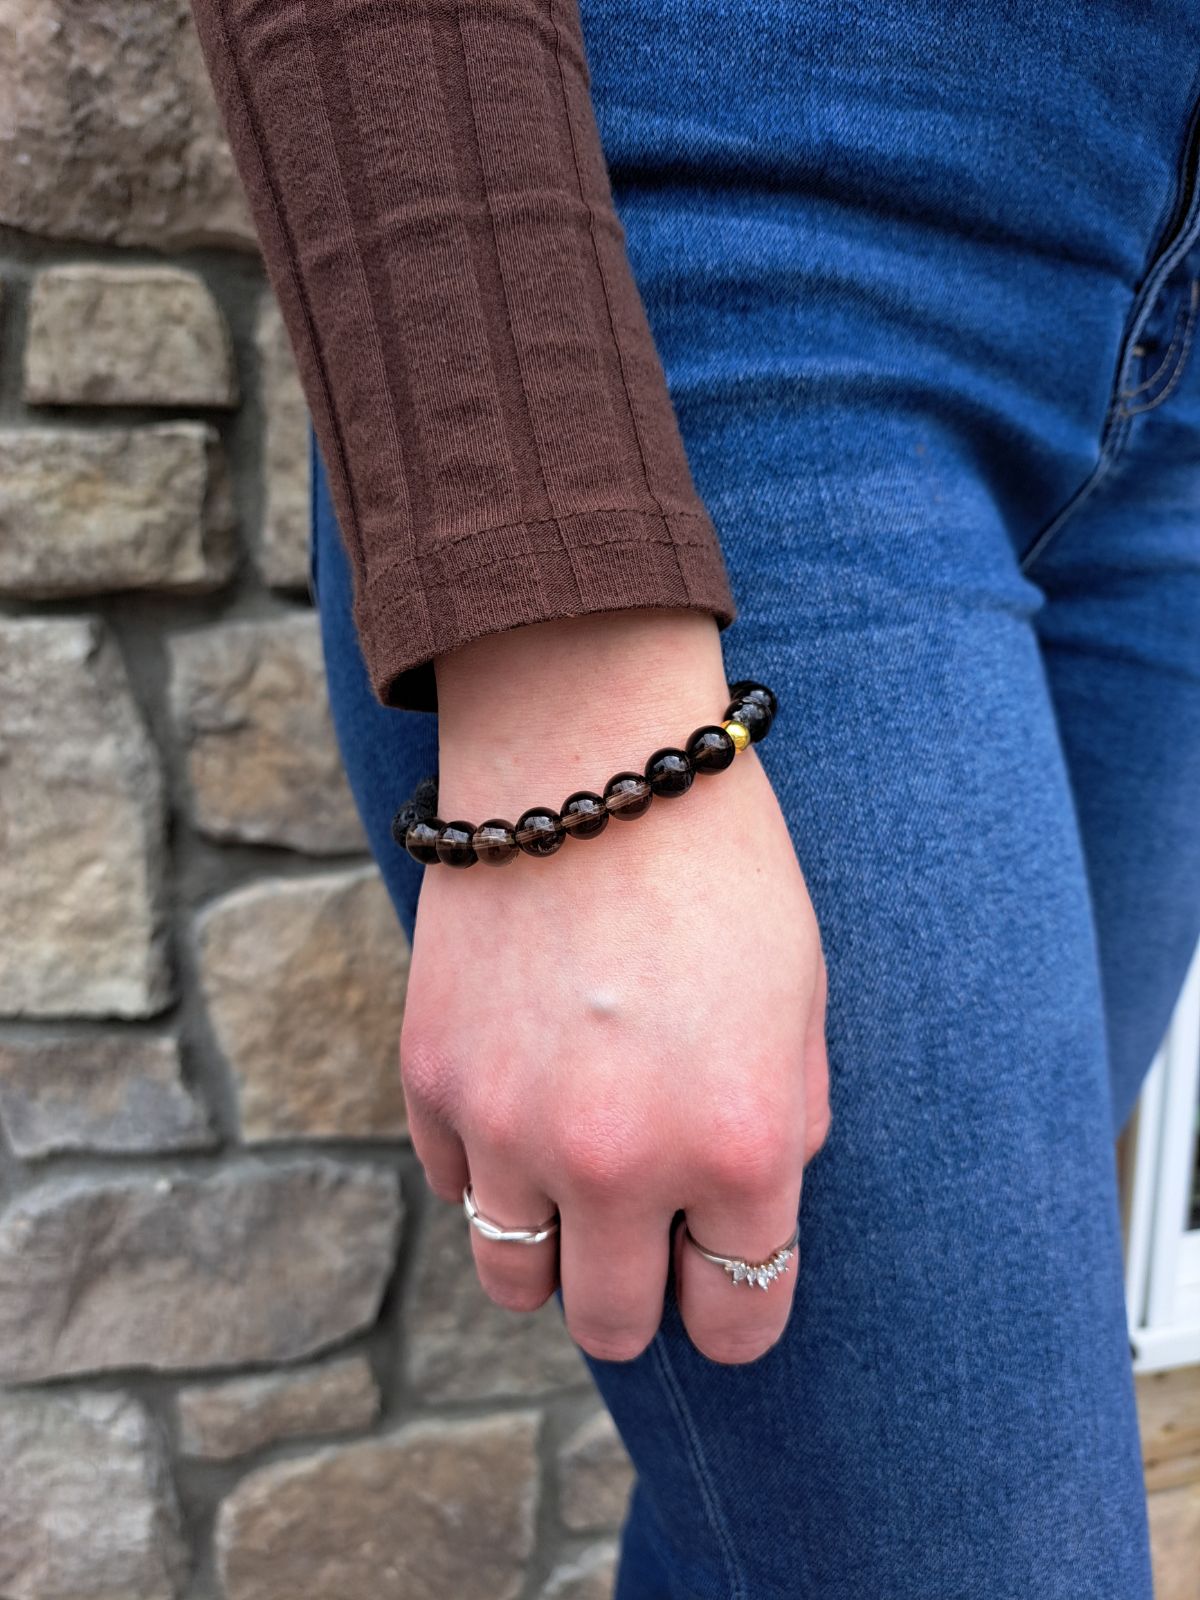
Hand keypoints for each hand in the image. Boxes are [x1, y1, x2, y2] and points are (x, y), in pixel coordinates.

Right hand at [399, 609, 829, 1363]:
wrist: (587, 753)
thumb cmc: (719, 867)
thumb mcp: (801, 1000)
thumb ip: (783, 1128)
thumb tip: (738, 1216)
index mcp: (739, 1148)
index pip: (741, 1315)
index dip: (738, 1304)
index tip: (722, 1274)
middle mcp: (620, 1163)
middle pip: (617, 1325)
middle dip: (642, 1297)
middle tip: (646, 1245)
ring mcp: (510, 1127)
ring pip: (517, 1281)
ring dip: (552, 1256)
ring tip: (573, 1192)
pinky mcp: (432, 1081)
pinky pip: (456, 1187)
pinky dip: (491, 1167)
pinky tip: (522, 1095)